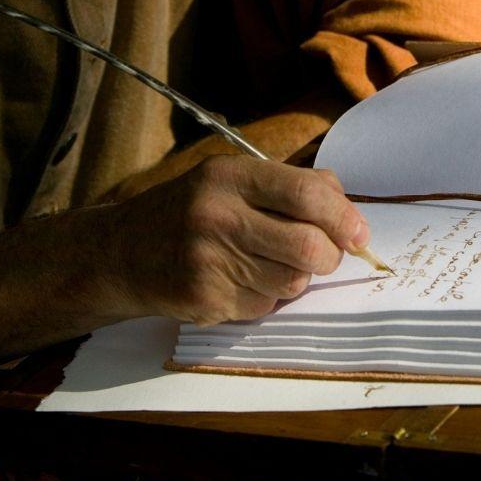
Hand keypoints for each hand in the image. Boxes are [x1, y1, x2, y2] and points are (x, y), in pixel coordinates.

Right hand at [107, 155, 367, 324]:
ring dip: (295, 278)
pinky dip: (265, 296)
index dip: (344, 217)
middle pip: (309, 247)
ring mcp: (210, 260)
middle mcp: (218, 215)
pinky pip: (266, 304)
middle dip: (330, 256)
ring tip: (268, 263)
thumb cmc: (191, 212)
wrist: (121, 252)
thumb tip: (350, 212)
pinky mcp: (205, 298)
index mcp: (230, 176)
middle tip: (323, 255)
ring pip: (293, 282)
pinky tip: (238, 280)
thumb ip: (291, 186)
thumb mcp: (231, 179)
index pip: (307, 194)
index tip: (359, 233)